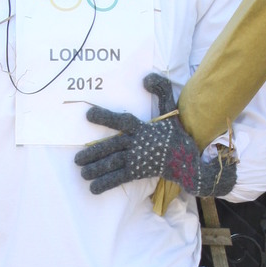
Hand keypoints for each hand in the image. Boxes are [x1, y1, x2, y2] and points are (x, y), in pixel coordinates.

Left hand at [74, 73, 236, 197]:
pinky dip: (106, 184)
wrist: (188, 161)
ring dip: (96, 169)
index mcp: (142, 128)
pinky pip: (120, 179)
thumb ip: (162, 90)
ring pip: (113, 164)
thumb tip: (146, 78)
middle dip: (93, 153)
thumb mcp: (172, 109)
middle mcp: (137, 144)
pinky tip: (93, 189)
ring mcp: (137, 160)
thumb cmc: (177, 135)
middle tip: (77, 159)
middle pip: (111, 147)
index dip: (105, 117)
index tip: (88, 114)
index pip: (121, 121)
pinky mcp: (139, 173)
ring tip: (82, 173)